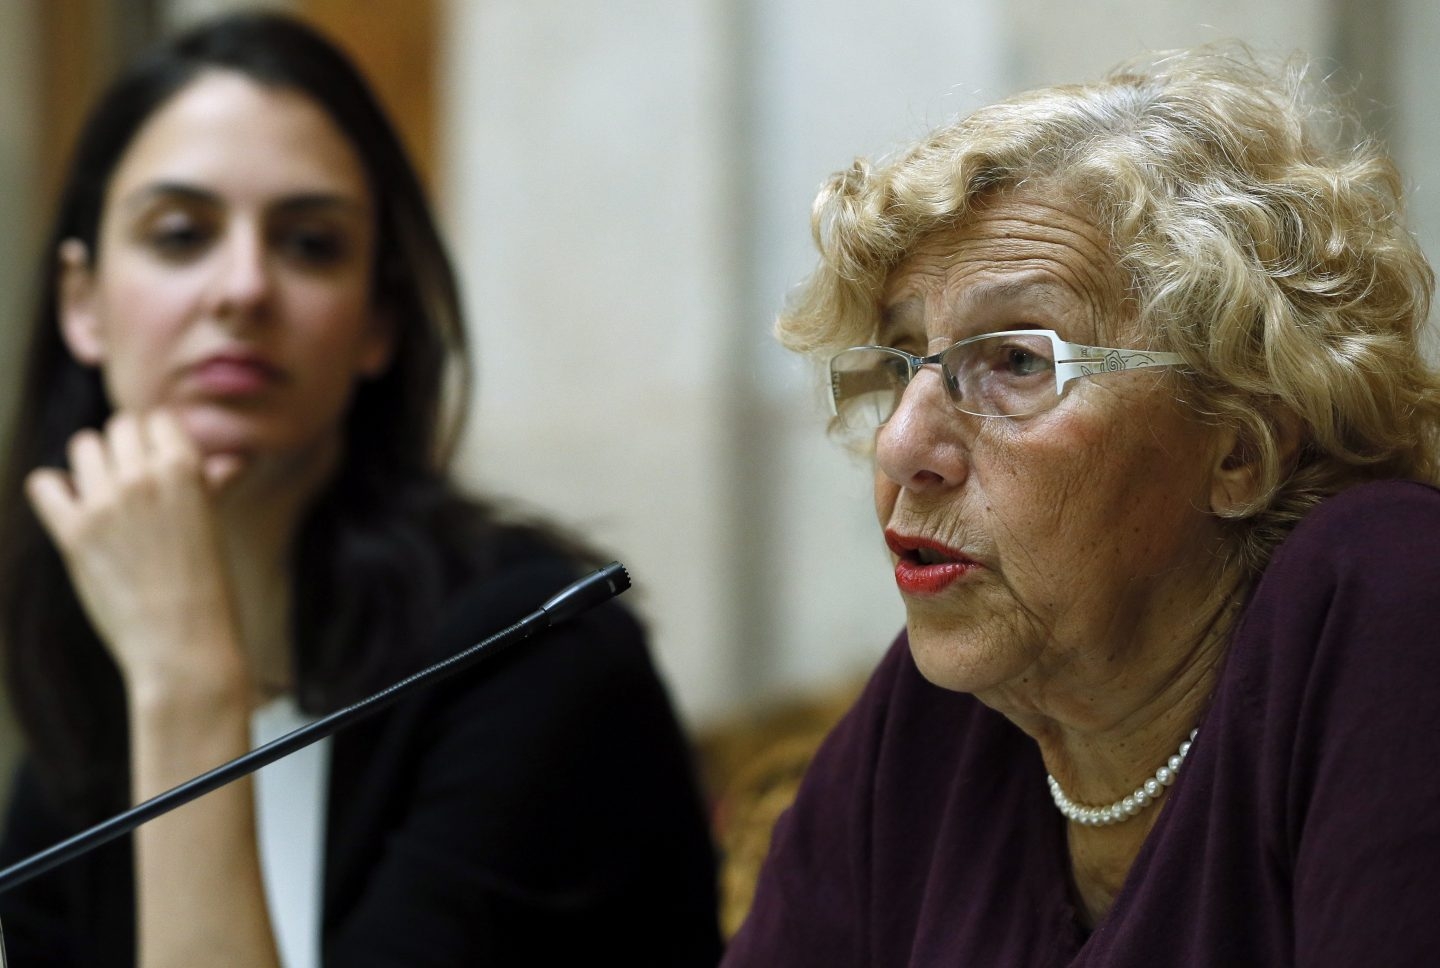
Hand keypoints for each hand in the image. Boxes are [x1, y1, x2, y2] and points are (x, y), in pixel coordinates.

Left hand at [25, 410, 247, 695]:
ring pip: (83, 446)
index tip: (156, 463)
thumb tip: (227, 462)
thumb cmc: (206, 587)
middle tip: (132, 484)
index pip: (158, 421)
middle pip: (119, 428)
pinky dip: (54, 491)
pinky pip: (44, 483)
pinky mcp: (74, 532)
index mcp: (186, 470)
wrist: (185, 645)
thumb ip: (211, 485)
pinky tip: (72, 509)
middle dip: (124, 450)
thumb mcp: (212, 527)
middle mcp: (144, 478)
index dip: (156, 440)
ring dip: (92, 465)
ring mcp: (106, 503)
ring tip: (105, 496)